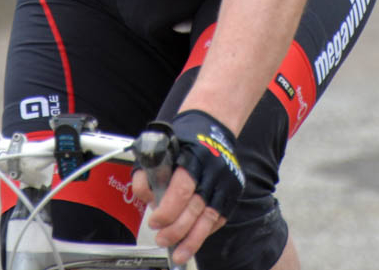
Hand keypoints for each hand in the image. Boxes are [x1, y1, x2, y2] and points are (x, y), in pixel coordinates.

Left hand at [133, 110, 243, 265]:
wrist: (214, 124)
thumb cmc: (185, 136)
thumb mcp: (161, 146)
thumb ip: (148, 172)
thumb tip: (146, 199)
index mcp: (193, 157)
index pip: (181, 190)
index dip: (167, 211)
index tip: (155, 222)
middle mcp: (212, 171)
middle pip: (195, 209)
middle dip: (176, 230)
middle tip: (162, 239)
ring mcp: (226, 183)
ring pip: (210, 219)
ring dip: (193, 240)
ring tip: (179, 254)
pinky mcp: (233, 191)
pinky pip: (219, 218)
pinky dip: (206, 231)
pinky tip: (194, 240)